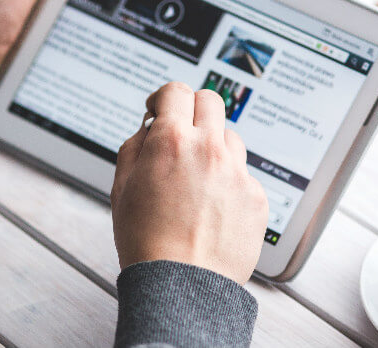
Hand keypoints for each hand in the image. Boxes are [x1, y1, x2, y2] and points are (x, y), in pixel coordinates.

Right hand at [111, 82, 268, 283]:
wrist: (182, 286)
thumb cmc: (147, 242)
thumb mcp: (121, 187)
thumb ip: (135, 146)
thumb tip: (150, 127)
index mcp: (172, 141)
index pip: (176, 91)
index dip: (164, 97)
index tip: (160, 109)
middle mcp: (209, 149)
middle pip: (210, 100)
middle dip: (192, 109)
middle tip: (181, 130)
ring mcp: (237, 172)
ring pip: (229, 138)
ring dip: (213, 147)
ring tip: (196, 180)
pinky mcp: (256, 196)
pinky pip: (243, 175)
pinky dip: (228, 183)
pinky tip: (212, 208)